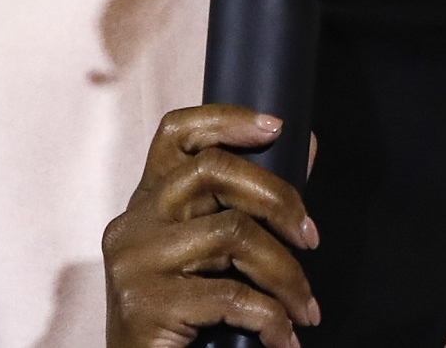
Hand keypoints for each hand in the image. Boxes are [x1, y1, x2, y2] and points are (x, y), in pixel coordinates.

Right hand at [102, 105, 320, 347]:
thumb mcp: (216, 254)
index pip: (175, 133)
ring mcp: (134, 261)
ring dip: (286, 274)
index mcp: (148, 202)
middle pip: (213, 171)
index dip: (226, 119)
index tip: (276, 128)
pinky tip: (284, 338)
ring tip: (306, 308)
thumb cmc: (187, 317)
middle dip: (278, 199)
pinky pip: (231, 296)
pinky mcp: (144, 305)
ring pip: (232, 233)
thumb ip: (252, 206)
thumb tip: (309, 146)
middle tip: (312, 238)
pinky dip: (272, 319)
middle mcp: (134, 222)